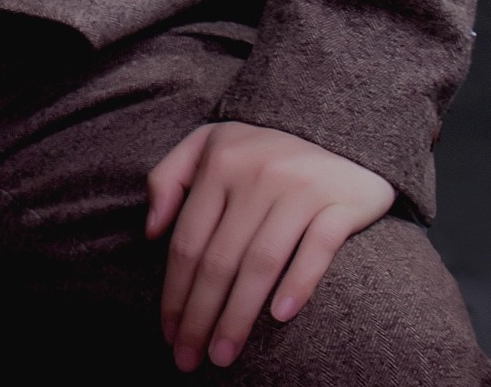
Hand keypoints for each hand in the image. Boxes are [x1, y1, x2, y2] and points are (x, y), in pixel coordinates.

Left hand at [144, 119, 393, 370]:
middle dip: (200, 316)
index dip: (174, 291)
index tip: (168, 332)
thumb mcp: (207, 145)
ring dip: (239, 315)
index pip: (188, 240)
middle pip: (220, 259)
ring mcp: (300, 187)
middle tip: (190, 359)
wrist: (338, 130)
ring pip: (261, 262)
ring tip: (224, 354)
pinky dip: (298, 282)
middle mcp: (257, 173)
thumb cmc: (261, 150)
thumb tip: (151, 231)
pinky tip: (279, 316)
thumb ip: (169, 179)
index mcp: (219, 161)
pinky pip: (317, 248)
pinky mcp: (339, 202)